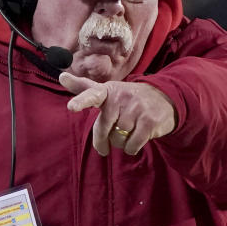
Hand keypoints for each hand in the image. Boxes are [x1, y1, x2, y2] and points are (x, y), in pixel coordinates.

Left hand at [59, 72, 175, 156]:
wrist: (165, 99)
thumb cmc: (128, 99)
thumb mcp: (107, 90)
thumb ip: (83, 88)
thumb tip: (60, 76)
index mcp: (108, 90)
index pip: (91, 94)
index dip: (81, 101)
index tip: (71, 107)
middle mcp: (121, 97)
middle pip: (103, 129)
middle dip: (103, 140)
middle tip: (106, 143)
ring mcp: (136, 109)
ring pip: (117, 139)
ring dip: (121, 143)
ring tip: (128, 133)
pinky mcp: (149, 122)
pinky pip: (131, 146)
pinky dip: (131, 148)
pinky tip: (137, 139)